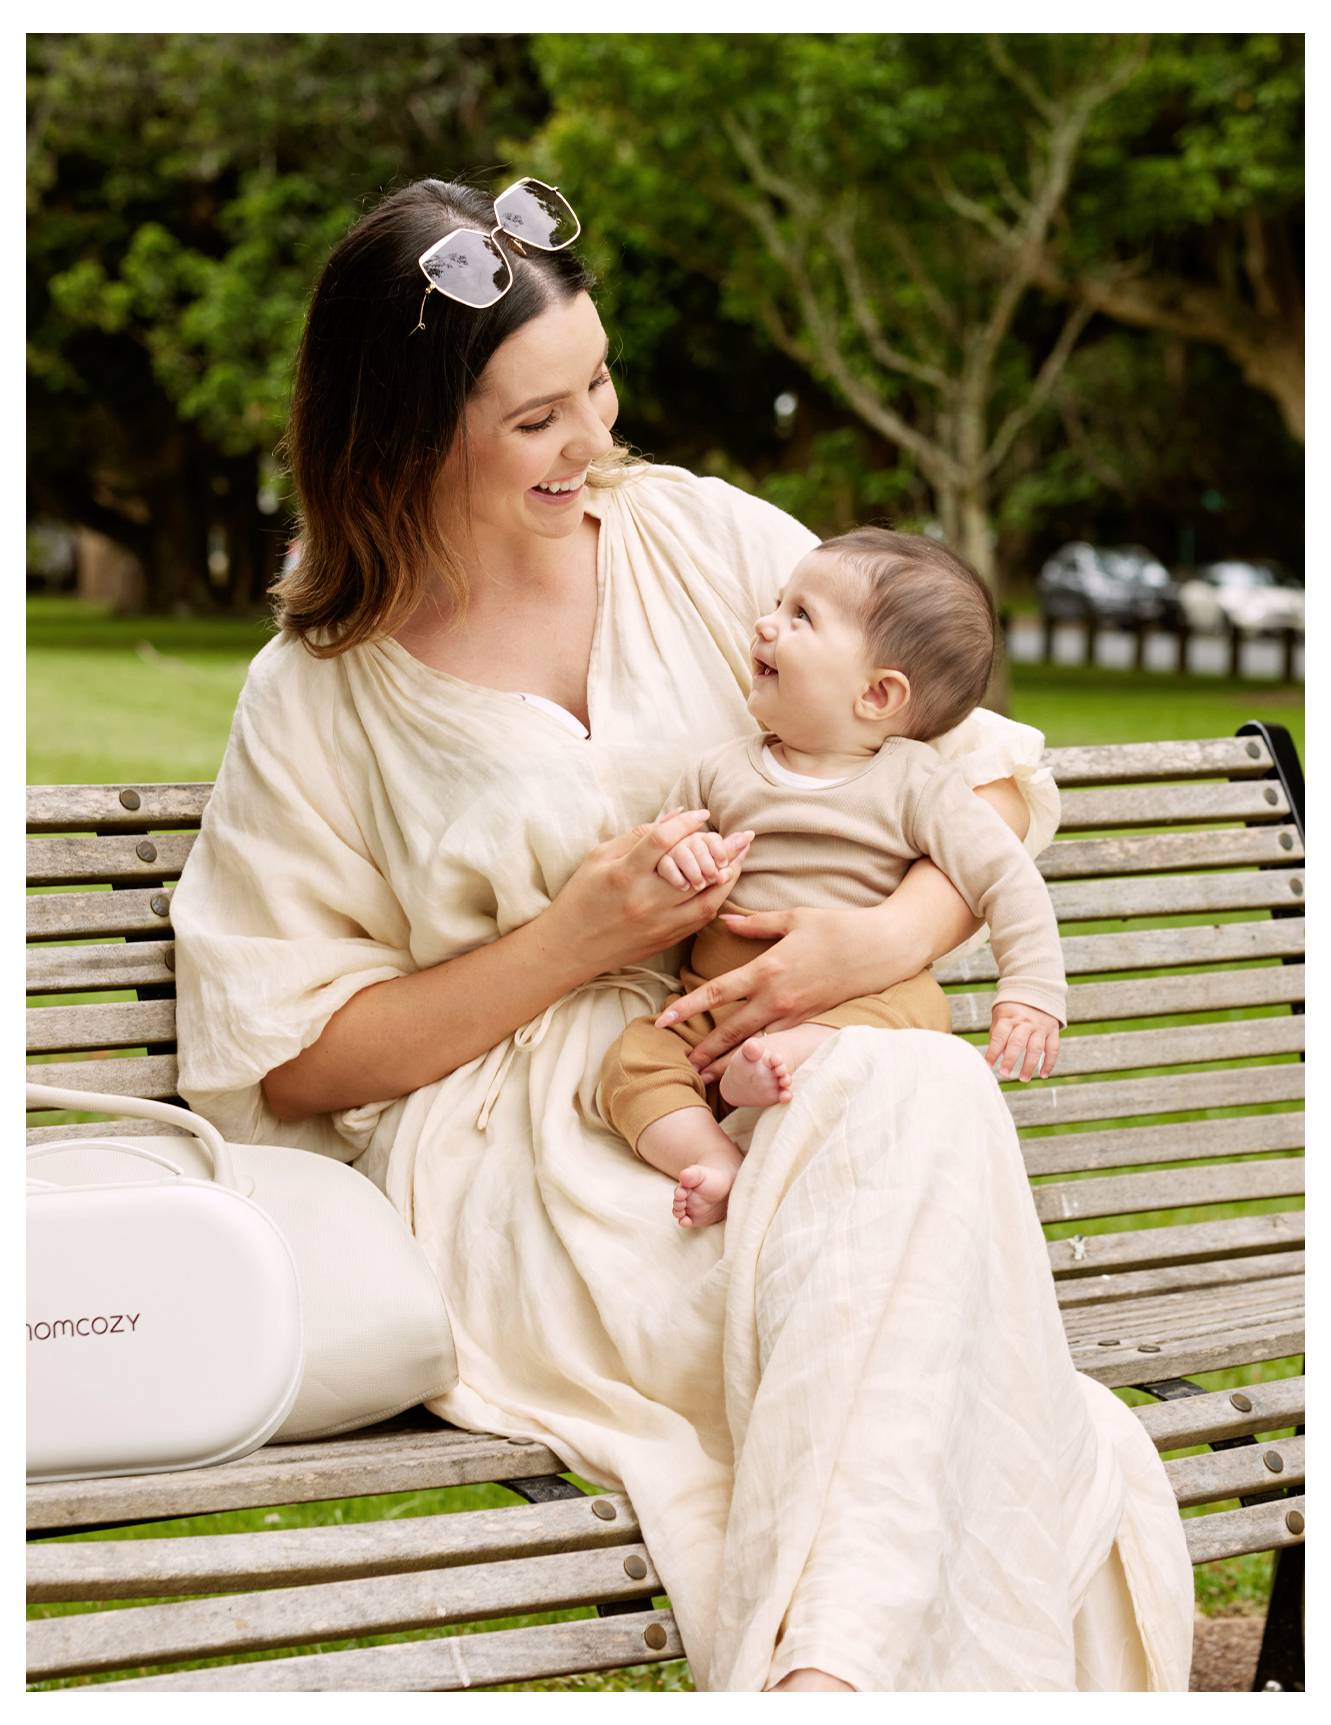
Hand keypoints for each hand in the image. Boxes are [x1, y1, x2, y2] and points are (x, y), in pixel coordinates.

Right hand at [544, 809, 745, 976]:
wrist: (569, 949)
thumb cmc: (581, 898)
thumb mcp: (599, 858)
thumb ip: (639, 835)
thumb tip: (677, 814)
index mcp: (624, 874)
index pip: (664, 841)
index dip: (688, 823)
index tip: (703, 814)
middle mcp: (645, 900)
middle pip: (697, 869)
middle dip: (723, 848)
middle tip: (742, 835)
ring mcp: (659, 923)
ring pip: (709, 897)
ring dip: (730, 874)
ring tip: (742, 855)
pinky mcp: (667, 940)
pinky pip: (703, 917)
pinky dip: (718, 896)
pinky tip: (725, 880)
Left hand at [654, 905, 896, 1080]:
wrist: (883, 948)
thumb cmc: (838, 927)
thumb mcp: (794, 918)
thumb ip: (756, 923)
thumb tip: (725, 920)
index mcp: (767, 968)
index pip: (717, 992)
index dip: (687, 1008)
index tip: (663, 1021)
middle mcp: (778, 998)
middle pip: (731, 1029)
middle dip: (705, 1049)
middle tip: (683, 1064)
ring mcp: (796, 1014)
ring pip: (756, 1044)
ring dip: (730, 1062)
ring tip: (708, 1078)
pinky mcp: (812, 1022)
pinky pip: (780, 1044)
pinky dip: (762, 1058)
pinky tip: (750, 1069)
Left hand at [985, 1001, 1060, 1081]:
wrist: (1036, 992)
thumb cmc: (1013, 1011)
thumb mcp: (1001, 1017)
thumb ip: (997, 1035)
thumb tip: (993, 1058)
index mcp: (1009, 1018)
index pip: (999, 1036)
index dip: (993, 1052)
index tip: (988, 1066)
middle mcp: (1025, 1022)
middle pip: (1017, 1042)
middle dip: (1010, 1059)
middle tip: (1004, 1073)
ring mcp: (1040, 1027)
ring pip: (1036, 1048)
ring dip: (1029, 1065)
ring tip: (1023, 1079)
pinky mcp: (1053, 1030)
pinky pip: (1053, 1048)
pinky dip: (1049, 1063)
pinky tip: (1043, 1074)